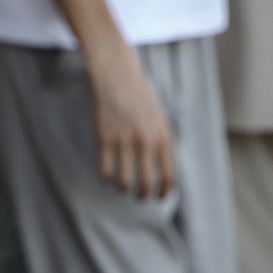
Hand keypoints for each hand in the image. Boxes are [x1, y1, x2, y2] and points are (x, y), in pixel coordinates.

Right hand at [87, 44, 175, 198]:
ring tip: (121, 186)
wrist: (116, 75)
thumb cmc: (139, 95)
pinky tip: (107, 174)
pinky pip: (104, 172)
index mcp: (163, 136)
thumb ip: (161, 141)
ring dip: (123, 188)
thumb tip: (161, 169)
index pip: (168, 175)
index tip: (160, 196)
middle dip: (143, 195)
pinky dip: (106, 178)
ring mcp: (123, 142)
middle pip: (146, 183)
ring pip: (123, 181)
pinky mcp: (103, 141)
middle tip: (140, 197)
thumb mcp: (159, 117)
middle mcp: (145, 142)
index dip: (165, 191)